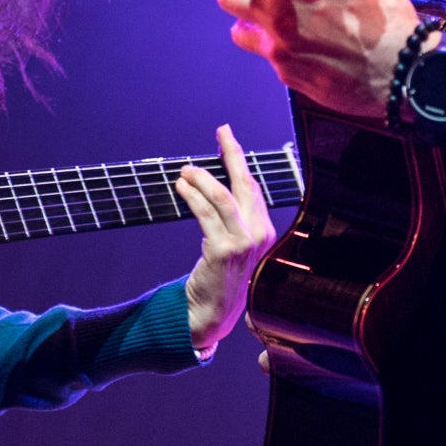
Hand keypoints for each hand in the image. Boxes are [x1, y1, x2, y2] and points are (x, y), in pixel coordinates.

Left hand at [180, 123, 278, 356]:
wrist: (212, 314)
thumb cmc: (221, 277)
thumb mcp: (236, 244)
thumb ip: (233, 219)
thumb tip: (215, 184)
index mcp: (264, 230)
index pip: (253, 186)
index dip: (239, 160)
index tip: (228, 138)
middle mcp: (259, 234)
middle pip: (246, 184)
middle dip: (232, 153)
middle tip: (221, 132)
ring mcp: (243, 243)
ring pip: (223, 197)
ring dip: (203, 178)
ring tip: (186, 170)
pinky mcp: (223, 251)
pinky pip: (205, 215)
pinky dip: (192, 197)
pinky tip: (181, 187)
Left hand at [217, 0, 423, 118]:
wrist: (404, 77)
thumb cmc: (389, 19)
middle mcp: (278, 19)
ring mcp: (280, 51)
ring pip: (240, 31)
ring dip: (253, 22)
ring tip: (283, 18)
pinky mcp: (288, 76)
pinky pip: (268, 57)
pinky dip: (279, 48)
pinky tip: (307, 43)